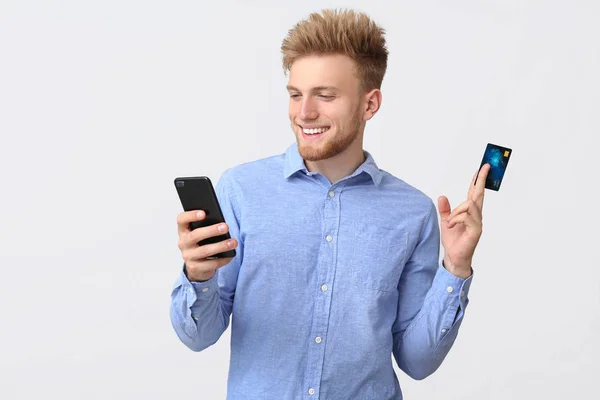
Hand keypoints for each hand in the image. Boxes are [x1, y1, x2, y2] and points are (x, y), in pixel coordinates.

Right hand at [177, 210, 237, 281]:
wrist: (196, 267)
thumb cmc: (202, 244)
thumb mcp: (202, 234)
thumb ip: (206, 226)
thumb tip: (222, 224)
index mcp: (183, 231)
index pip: (181, 220)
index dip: (191, 215)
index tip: (204, 213)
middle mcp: (183, 243)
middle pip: (195, 235)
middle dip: (212, 230)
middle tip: (226, 227)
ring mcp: (188, 256)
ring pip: (205, 250)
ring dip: (221, 246)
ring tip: (233, 242)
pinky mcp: (195, 268)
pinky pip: (210, 264)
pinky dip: (222, 259)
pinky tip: (230, 255)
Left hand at [437, 164, 490, 278]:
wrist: (454, 257)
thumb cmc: (453, 240)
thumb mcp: (445, 221)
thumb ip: (445, 210)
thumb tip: (442, 196)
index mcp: (470, 212)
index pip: (475, 193)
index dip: (478, 181)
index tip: (481, 168)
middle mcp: (476, 216)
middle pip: (479, 194)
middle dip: (481, 179)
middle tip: (485, 167)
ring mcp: (477, 223)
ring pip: (469, 205)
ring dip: (456, 212)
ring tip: (450, 222)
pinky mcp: (475, 230)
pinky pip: (465, 216)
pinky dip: (455, 219)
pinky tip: (451, 226)